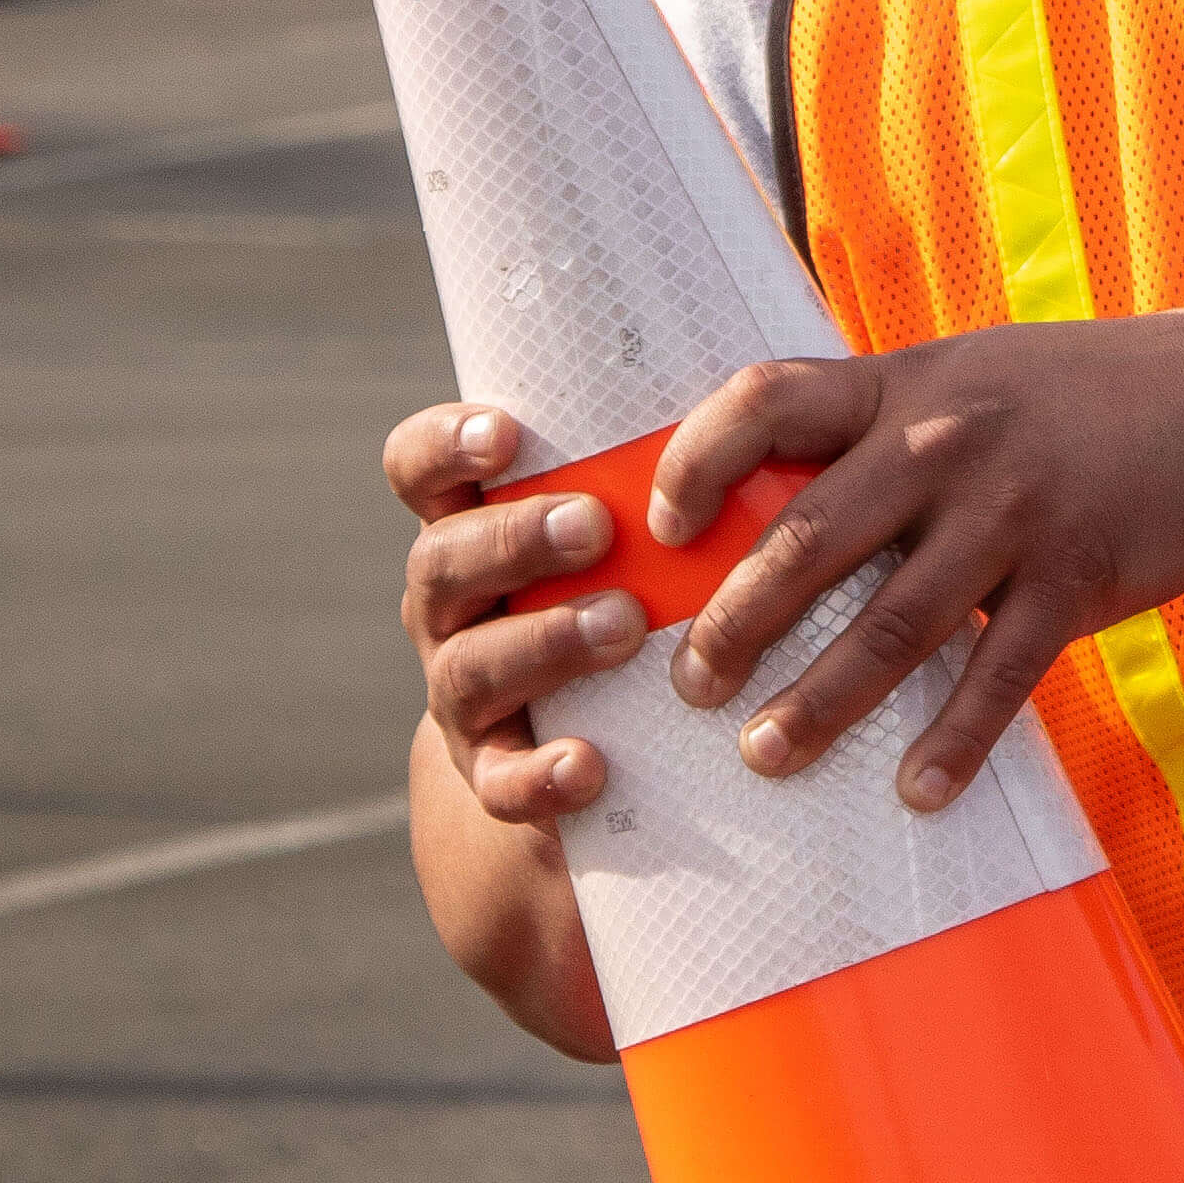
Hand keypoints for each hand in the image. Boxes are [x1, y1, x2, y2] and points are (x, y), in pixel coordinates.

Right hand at [388, 402, 639, 827]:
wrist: (606, 731)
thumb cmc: (639, 586)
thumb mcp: (637, 526)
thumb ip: (657, 475)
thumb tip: (762, 401)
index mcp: (475, 526)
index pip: (421, 470)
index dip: (444, 446)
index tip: (506, 433)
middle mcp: (452, 604)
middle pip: (442, 563)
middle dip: (515, 541)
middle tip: (595, 526)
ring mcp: (464, 689)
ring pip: (470, 667)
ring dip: (545, 642)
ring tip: (625, 626)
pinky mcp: (495, 770)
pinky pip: (500, 781)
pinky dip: (540, 774)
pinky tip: (589, 764)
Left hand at [649, 311, 1183, 811]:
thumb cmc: (1090, 395)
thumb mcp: (974, 375)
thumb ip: (885, 426)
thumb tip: (773, 507)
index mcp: (906, 385)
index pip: (766, 402)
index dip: (695, 461)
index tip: (662, 530)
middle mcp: (946, 442)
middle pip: (808, 539)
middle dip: (734, 622)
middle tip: (690, 684)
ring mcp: (1014, 512)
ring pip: (891, 624)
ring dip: (821, 700)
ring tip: (766, 754)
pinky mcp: (1077, 574)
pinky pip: (999, 674)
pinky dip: (955, 740)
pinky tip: (918, 790)